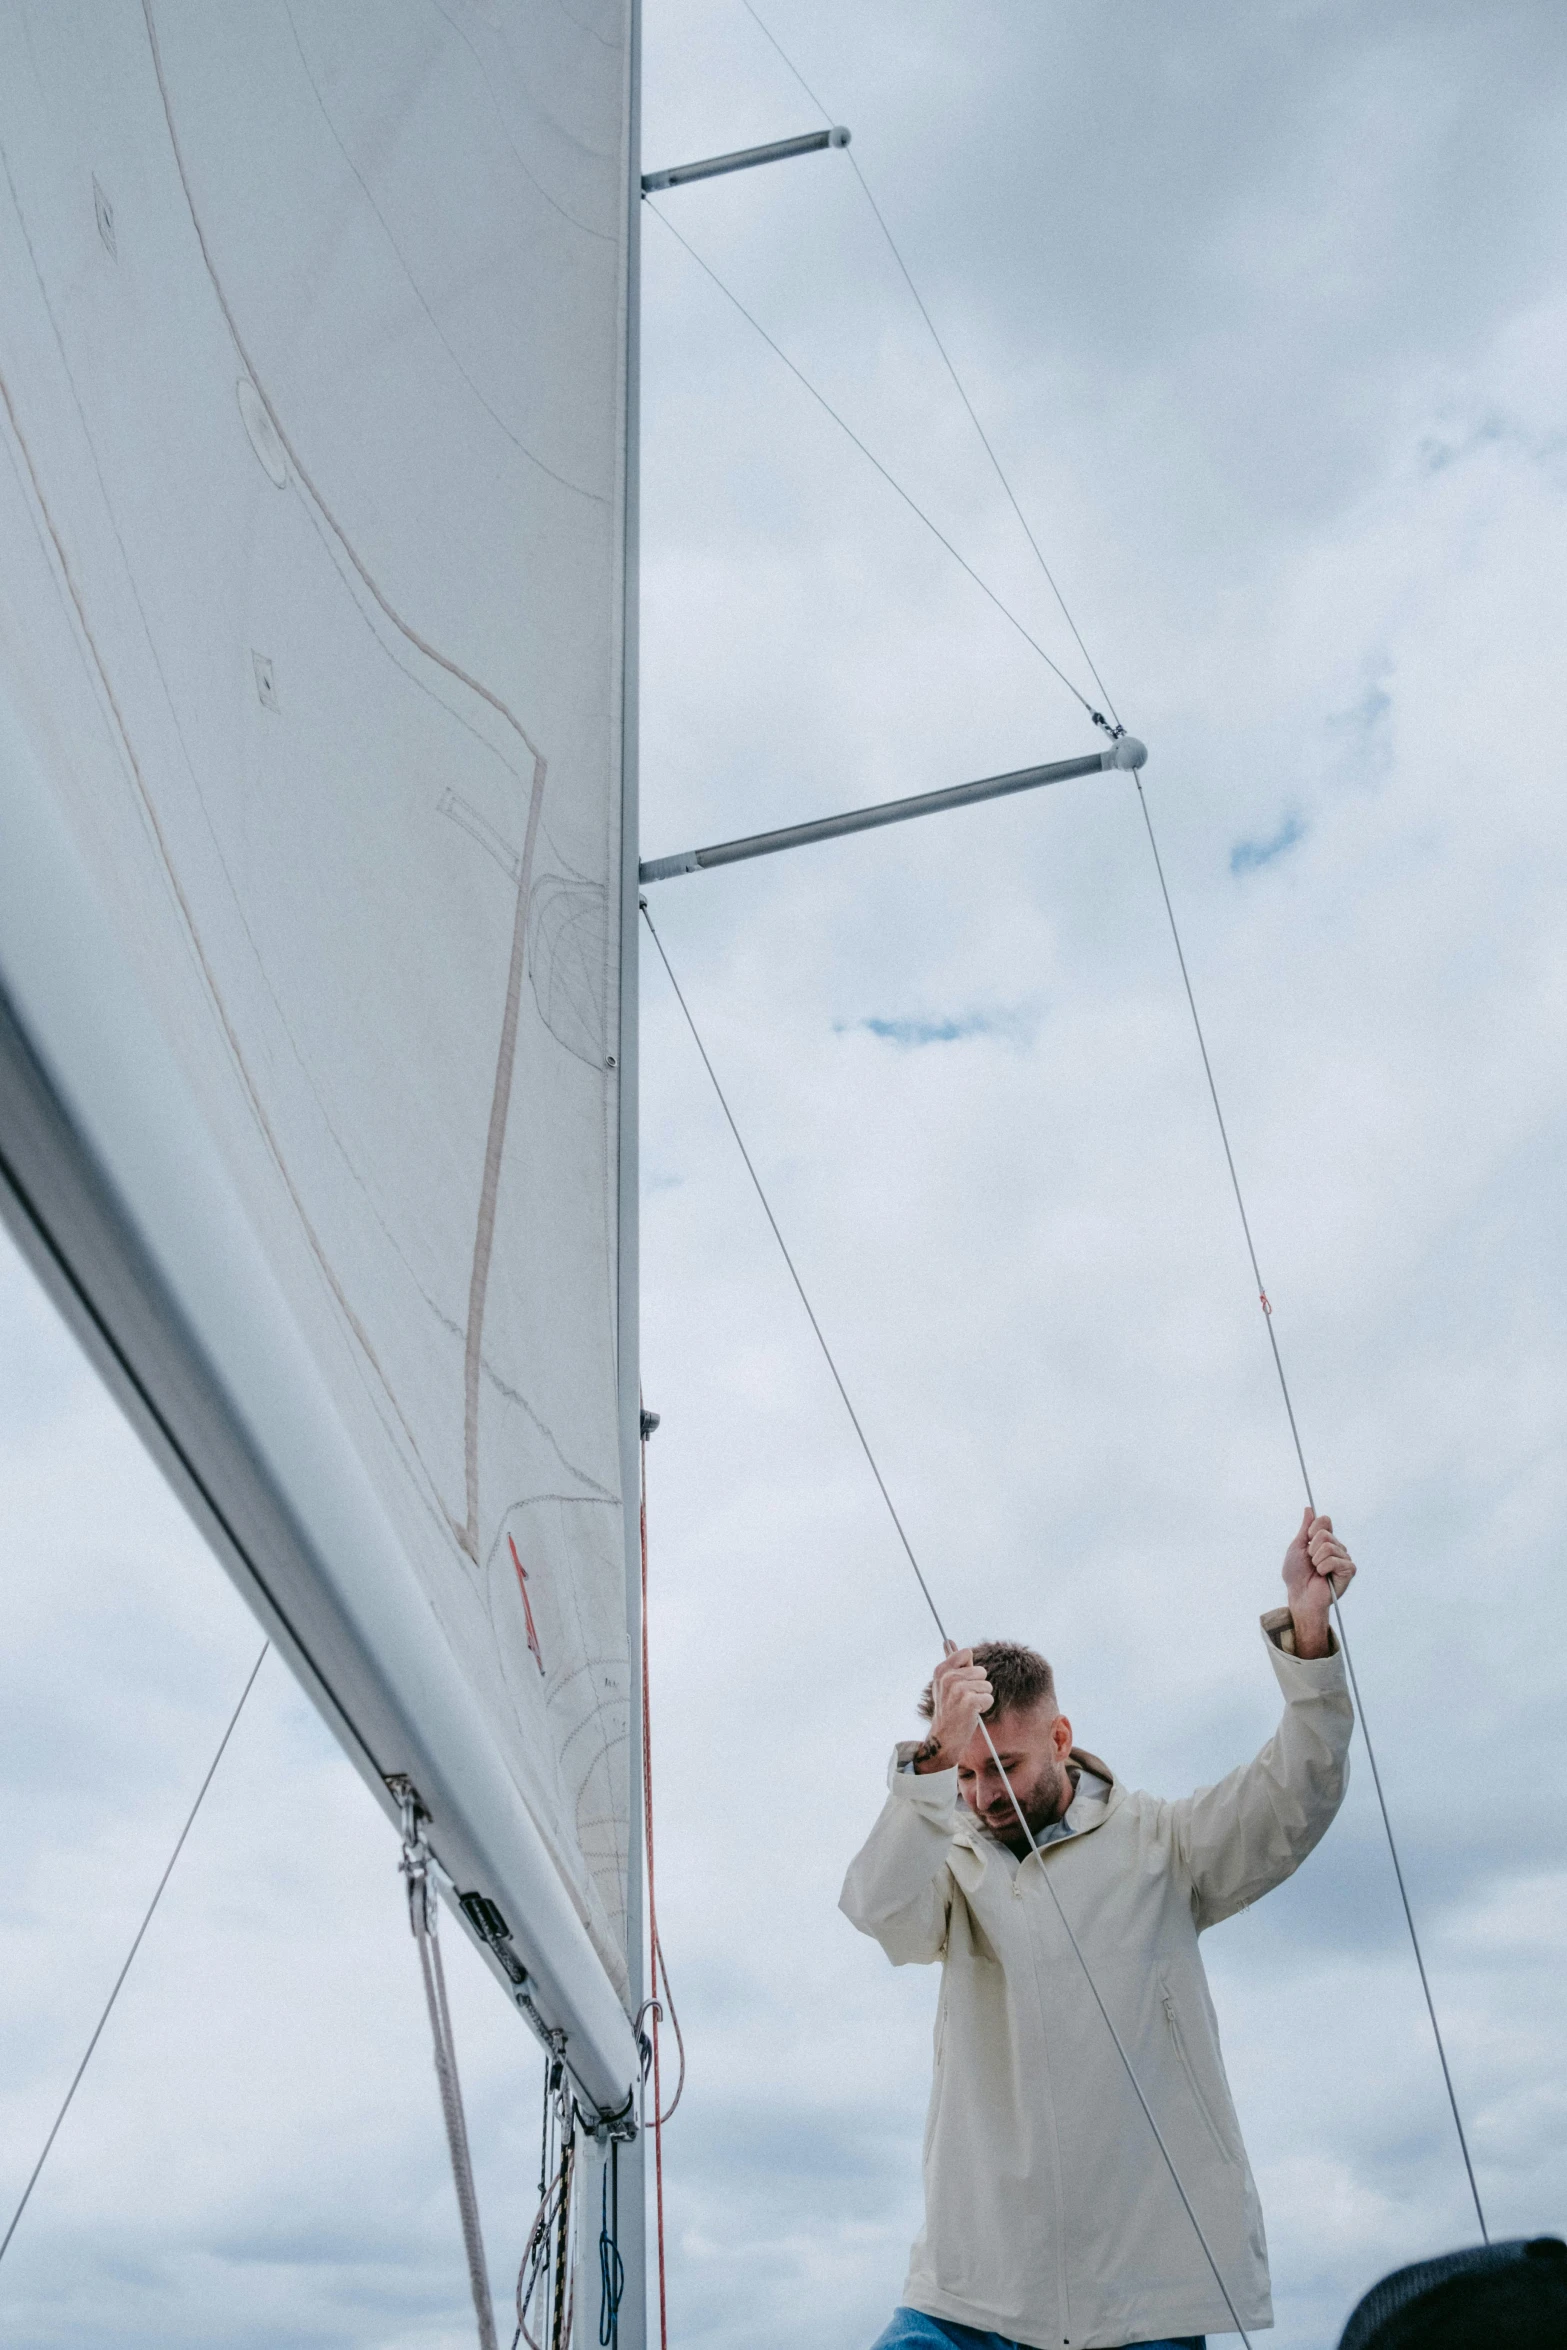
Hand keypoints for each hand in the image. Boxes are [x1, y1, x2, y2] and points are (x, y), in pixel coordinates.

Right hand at [912, 1645, 992, 1772]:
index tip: (962, 1682)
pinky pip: (989, 1697)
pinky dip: (984, 1706)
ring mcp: (958, 1689)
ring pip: (987, 1685)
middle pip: (981, 1671)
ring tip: (968, 1707)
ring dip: (981, 1697)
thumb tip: (949, 1641)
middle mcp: (948, 1677)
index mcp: (941, 1670)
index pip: (966, 1653)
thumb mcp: (944, 1683)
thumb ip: (950, 1662)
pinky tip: (972, 1713)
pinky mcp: (969, 1701)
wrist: (944, 1737)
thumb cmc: (948, 1708)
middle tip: (964, 1699)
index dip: (970, 1668)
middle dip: (978, 1685)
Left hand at [1282, 1507, 1355, 1658]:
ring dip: (1316, 1560)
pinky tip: (1323, 1576)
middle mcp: (1337, 1547)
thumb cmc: (1296, 1574)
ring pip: (1329, 1546)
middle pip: (1325, 1533)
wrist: (1299, 1595)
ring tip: (1316, 1570)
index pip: (1325, 1521)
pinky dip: (1323, 1568)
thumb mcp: (1297, 1547)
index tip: (1306, 1541)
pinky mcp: (1349, 1570)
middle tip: (1310, 1561)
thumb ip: (1305, 1528)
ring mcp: (1344, 1558)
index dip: (1312, 1529)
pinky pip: (1335, 1560)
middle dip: (1311, 1548)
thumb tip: (1309, 1508)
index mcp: (1325, 1540)